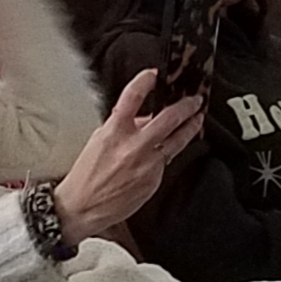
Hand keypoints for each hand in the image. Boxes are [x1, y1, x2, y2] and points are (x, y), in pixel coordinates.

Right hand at [54, 69, 204, 246]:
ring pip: (177, 140)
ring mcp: (147, 164)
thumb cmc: (87, 174)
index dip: (144, 81)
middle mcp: (133, 146)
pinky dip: (171, 151)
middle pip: (169, 118)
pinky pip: (167, 160)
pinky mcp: (154, 180)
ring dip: (191, 126)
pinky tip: (176, 146)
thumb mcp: (99, 140)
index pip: (132, 97)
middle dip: (186, 106)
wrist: (82, 207)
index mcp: (114, 132)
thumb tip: (145, 116)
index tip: (153, 74)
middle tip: (195, 100)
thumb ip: (123, 126)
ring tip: (198, 119)